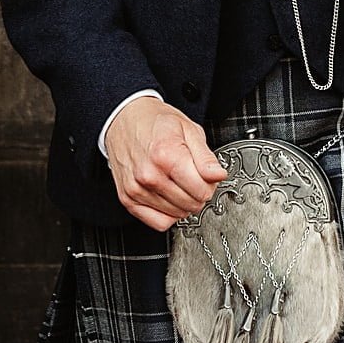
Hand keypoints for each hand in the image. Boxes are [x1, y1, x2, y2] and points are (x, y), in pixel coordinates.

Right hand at [104, 97, 227, 231]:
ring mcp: (136, 189)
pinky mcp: (128, 199)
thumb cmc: (155, 123)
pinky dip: (168, 215)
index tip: (207, 176)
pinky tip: (170, 198)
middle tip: (194, 178)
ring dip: (184, 203)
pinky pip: (158, 222)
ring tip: (180, 183)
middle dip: (199, 193)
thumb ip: (206, 157)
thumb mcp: (189, 129)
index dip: (210, 184)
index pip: (202, 190)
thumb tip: (218, 175)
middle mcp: (149, 175)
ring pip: (177, 215)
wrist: (125, 120)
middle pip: (191, 204)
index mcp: (166, 155)